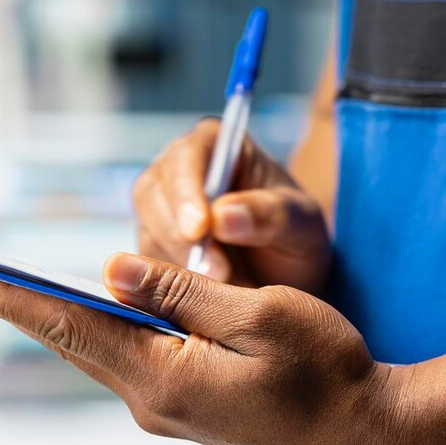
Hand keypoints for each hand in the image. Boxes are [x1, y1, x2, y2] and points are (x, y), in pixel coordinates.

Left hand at [0, 254, 415, 444]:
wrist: (367, 433)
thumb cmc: (328, 368)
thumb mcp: (260, 314)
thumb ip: (183, 293)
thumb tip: (114, 269)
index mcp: (166, 379)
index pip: (72, 325)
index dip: (15, 297)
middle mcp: (153, 403)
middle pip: (72, 340)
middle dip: (18, 304)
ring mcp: (166, 412)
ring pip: (97, 350)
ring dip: (54, 316)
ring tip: (6, 286)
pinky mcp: (182, 408)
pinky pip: (126, 360)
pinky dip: (96, 330)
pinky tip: (82, 308)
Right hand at [132, 119, 328, 291]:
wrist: (287, 275)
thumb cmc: (296, 236)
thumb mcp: (301, 225)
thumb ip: (270, 215)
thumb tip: (222, 216)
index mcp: (217, 145)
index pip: (187, 156)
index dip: (186, 191)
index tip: (199, 230)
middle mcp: (180, 170)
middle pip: (152, 192)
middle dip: (178, 235)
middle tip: (215, 272)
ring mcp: (161, 208)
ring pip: (146, 230)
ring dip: (175, 263)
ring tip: (219, 287)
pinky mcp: (152, 245)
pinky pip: (144, 263)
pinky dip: (167, 283)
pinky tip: (200, 298)